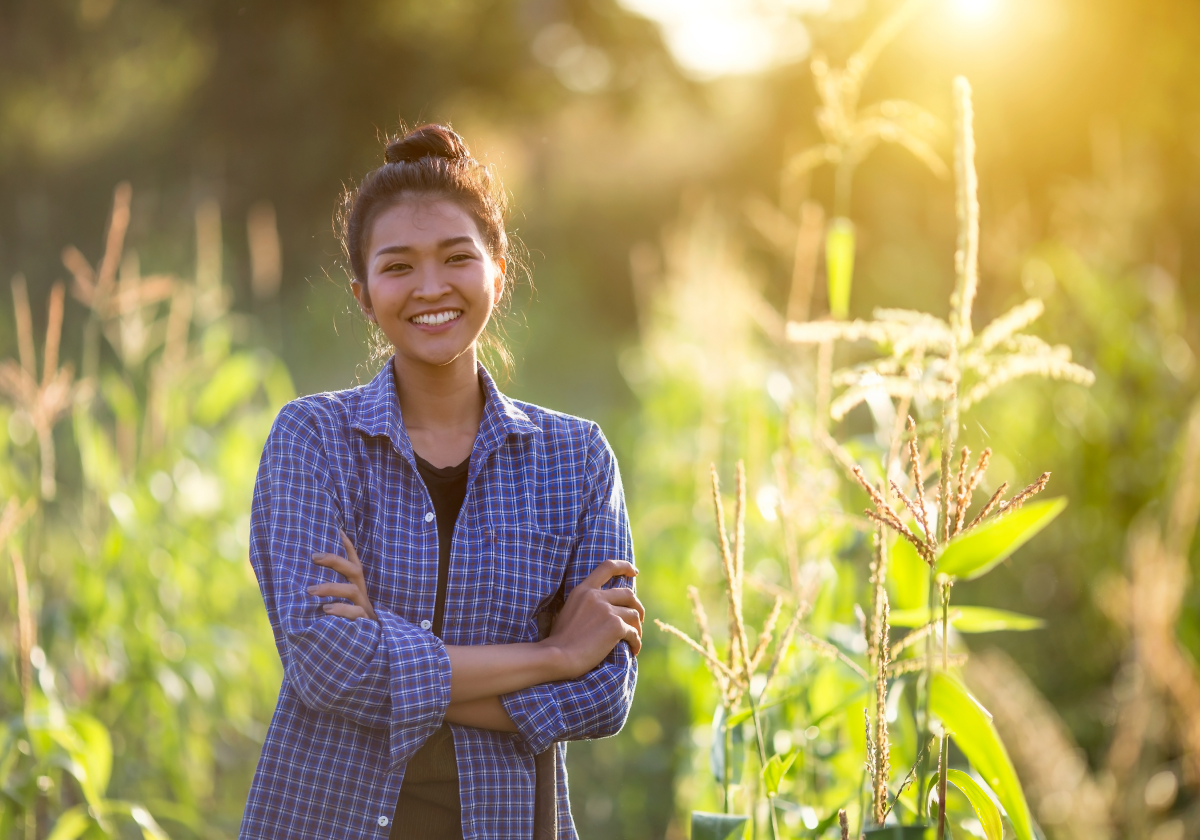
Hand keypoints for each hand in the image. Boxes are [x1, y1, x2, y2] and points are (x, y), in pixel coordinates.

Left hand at [308, 528, 376, 620]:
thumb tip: (305, 588)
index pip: (354, 564)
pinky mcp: (367, 624)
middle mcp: (363, 596)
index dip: (348, 546)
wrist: (374, 653)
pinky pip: (356, 614)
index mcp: (357, 589)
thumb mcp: (343, 609)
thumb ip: (331, 598)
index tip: (337, 530)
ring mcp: (366, 609)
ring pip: (352, 590)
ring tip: (310, 590)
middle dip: (335, 560)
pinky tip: (326, 610)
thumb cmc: (352, 628)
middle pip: (354, 570)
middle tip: (314, 556)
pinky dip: (341, 610)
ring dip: (331, 587)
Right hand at [544, 559, 642, 678]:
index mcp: (583, 590)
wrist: (557, 657)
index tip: (634, 571)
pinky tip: (634, 650)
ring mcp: (607, 610)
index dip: (624, 567)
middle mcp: (596, 597)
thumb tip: (602, 608)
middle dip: (638, 606)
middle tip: (639, 618)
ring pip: (634, 615)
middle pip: (628, 594)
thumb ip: (584, 604)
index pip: (607, 567)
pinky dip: (636, 642)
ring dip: (637, 627)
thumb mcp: (567, 611)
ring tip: (635, 638)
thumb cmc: (559, 640)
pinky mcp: (615, 627)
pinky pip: (634, 633)